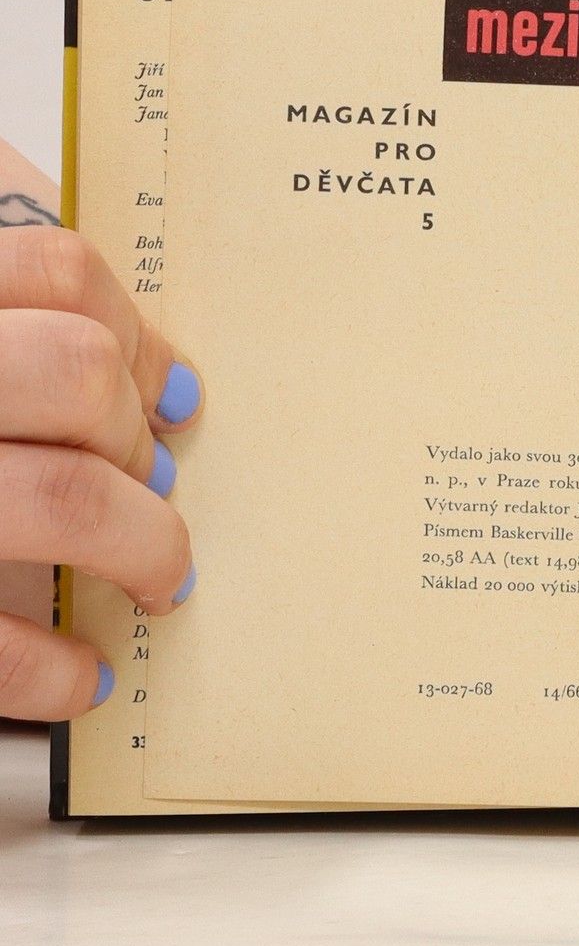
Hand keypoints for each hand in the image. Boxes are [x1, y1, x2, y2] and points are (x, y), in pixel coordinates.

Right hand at [0, 190, 200, 719]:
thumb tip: (137, 374)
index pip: (54, 270)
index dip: (131, 331)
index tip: (163, 391)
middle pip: (74, 374)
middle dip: (137, 437)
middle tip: (154, 480)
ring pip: (64, 497)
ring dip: (142, 545)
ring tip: (158, 578)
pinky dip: (50, 666)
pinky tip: (77, 675)